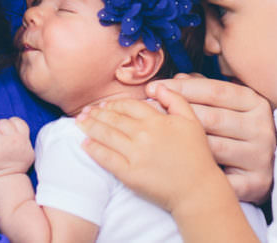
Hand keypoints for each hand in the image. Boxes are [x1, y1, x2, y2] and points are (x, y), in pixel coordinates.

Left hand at [0, 117, 34, 176]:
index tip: (8, 133)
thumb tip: (14, 125)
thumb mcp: (28, 151)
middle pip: (2, 123)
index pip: (16, 121)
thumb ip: (23, 137)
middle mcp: (12, 140)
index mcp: (23, 139)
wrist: (7, 181)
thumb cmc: (16, 165)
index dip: (10, 124)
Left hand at [76, 85, 227, 213]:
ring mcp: (135, 154)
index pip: (128, 105)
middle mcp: (144, 134)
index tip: (104, 105)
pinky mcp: (129, 174)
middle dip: (96, 113)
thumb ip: (175, 99)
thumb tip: (157, 86)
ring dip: (90, 127)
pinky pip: (106, 158)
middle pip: (113, 118)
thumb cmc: (197, 156)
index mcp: (157, 120)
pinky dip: (94, 150)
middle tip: (84, 112)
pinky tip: (85, 144)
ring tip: (79, 123)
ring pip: (107, 135)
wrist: (197, 190)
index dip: (114, 104)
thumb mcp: (192, 121)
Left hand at [150, 73, 274, 202]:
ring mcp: (260, 155)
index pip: (214, 91)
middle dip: (176, 116)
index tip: (153, 88)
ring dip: (183, 145)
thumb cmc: (238, 130)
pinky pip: (222, 178)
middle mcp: (261, 127)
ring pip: (213, 148)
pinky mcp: (257, 182)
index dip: (182, 88)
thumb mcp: (228, 105)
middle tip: (147, 114)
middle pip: (212, 119)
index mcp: (255, 103)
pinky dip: (200, 175)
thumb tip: (178, 78)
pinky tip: (180, 170)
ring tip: (156, 140)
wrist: (270, 168)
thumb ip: (204, 89)